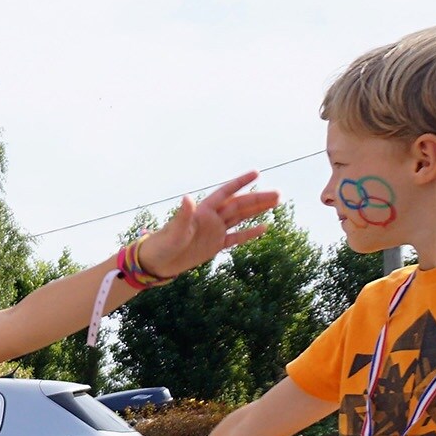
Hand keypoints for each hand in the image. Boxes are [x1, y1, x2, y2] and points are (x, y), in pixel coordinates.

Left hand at [133, 174, 279, 281]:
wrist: (157, 263)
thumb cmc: (162, 244)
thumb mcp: (174, 230)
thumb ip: (183, 214)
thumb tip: (187, 198)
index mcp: (202, 211)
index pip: (225, 192)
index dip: (240, 182)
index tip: (256, 172)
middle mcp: (211, 218)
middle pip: (239, 205)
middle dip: (258, 198)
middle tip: (278, 193)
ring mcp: (214, 231)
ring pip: (241, 217)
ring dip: (257, 210)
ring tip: (276, 202)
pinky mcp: (215, 245)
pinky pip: (236, 238)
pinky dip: (249, 233)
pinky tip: (264, 227)